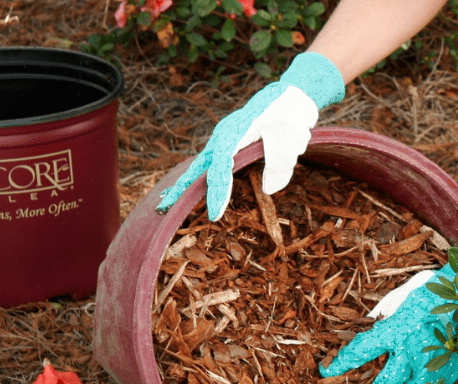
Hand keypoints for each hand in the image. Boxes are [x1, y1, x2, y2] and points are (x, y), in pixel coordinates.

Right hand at [155, 52, 344, 219]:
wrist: (292, 95)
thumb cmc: (291, 116)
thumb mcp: (291, 141)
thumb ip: (280, 166)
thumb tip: (268, 190)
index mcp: (235, 132)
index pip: (221, 166)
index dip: (218, 191)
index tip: (215, 214)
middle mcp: (224, 135)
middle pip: (200, 165)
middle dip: (183, 188)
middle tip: (164, 209)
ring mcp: (225, 137)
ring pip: (202, 164)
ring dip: (186, 183)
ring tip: (166, 201)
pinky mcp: (230, 142)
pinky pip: (211, 162)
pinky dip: (198, 176)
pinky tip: (189, 187)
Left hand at [319, 234, 457, 383]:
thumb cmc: (432, 291)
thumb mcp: (399, 297)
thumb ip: (378, 317)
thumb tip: (362, 332)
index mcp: (397, 328)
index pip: (360, 351)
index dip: (341, 364)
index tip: (328, 371)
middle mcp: (413, 351)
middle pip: (382, 382)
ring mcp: (432, 364)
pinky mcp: (448, 371)